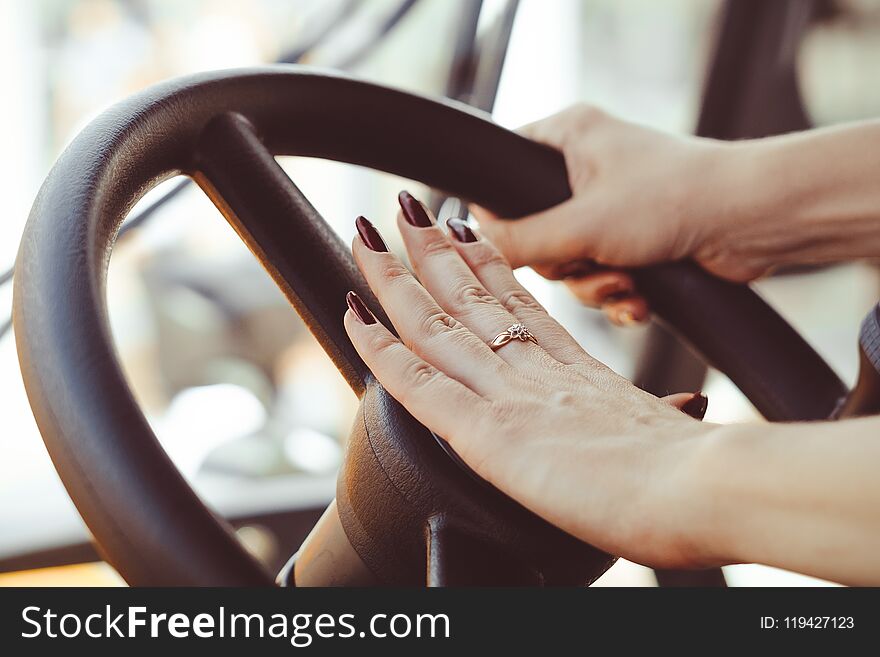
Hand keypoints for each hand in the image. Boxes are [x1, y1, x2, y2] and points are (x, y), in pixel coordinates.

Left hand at [343, 192, 714, 569]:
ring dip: (395, 279)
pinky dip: (380, 349)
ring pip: (436, 324)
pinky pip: (419, 383)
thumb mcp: (669, 431)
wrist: (705, 488)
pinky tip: (354, 316)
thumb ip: (660, 416)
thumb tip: (685, 411)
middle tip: (405, 208)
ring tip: (366, 236)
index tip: (462, 227)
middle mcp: (535, 368)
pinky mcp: (489, 433)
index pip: (517, 302)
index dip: (484, 262)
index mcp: (576, 369)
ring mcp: (509, 394)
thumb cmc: (694, 471)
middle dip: (431, 250)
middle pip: (470, 296)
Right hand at [472, 104, 762, 325]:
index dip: (502, 214)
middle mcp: (587, 167)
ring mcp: (613, 206)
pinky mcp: (636, 240)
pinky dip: (618, 295)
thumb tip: (473, 245)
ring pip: (570, 261)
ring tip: (625, 284)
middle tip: (588, 262)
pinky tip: (639, 302)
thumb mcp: (582, 225)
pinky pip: (602, 275)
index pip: (504, 169)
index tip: (516, 243)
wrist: (755, 222)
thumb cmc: (674, 198)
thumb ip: (520, 240)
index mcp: (568, 137)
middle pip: (537, 231)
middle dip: (566, 263)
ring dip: (594, 284)